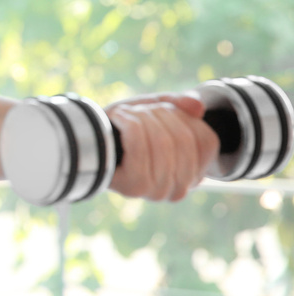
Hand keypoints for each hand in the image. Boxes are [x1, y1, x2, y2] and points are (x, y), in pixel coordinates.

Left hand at [105, 92, 219, 201]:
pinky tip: (119, 117)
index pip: (207, 140)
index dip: (185, 116)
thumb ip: (179, 104)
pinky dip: (128, 121)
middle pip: (183, 138)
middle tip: (142, 110)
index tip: (164, 109)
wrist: (89, 145)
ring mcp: (158, 190)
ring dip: (142, 116)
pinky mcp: (134, 186)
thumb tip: (197, 106)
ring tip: (128, 113)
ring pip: (162, 139)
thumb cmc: (126, 129)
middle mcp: (179, 189)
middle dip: (161, 113)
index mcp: (193, 174)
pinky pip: (139, 143)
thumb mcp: (155, 110)